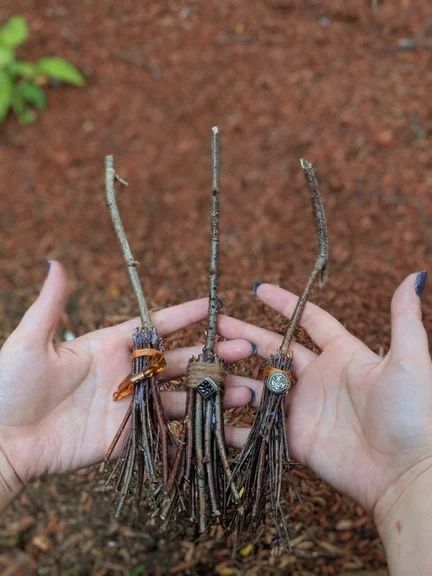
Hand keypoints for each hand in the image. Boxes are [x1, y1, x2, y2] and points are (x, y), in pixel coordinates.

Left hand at [0, 261, 254, 508]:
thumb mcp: (30, 341)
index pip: (157, 325)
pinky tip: (223, 427)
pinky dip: (194, 430)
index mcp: (109, 345)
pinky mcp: (127, 438)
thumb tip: (55, 262)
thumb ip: (52, 305)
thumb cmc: (9, 386)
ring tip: (248, 392)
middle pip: (180, 360)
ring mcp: (130, 406)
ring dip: (214, 393)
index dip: (185, 315)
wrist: (0, 440)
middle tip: (247, 347)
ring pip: (181, 396)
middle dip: (214, 354)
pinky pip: (166, 432)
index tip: (214, 303)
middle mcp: (126, 373)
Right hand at [219, 273, 431, 522]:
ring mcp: (305, 408)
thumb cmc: (412, 414)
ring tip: (208, 366)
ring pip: (262, 386)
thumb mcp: (409, 361)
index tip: (256, 289)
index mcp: (342, 354)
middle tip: (218, 325)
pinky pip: (260, 429)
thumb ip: (404, 319)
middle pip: (275, 350)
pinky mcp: (296, 439)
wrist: (406, 473)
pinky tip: (211, 415)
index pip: (308, 321)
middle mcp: (318, 378)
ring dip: (236, 376)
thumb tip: (415, 275)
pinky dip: (236, 426)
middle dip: (246, 336)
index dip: (284, 303)